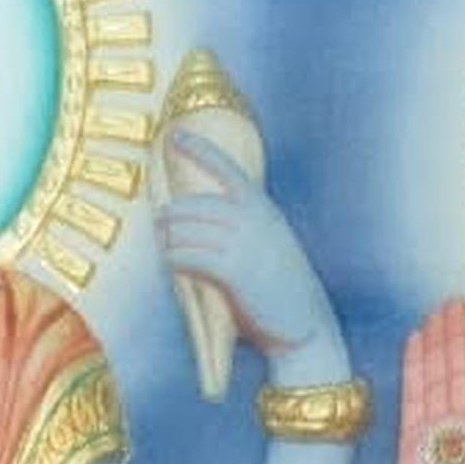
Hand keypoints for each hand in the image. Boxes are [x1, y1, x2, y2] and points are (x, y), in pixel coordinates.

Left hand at [157, 135, 338, 365]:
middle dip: (172, 214)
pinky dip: (175, 258)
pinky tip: (169, 263)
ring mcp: (245, 244)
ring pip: (189, 230)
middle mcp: (255, 220)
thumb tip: (197, 232)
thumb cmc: (280, 294)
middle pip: (197, 205)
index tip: (174, 134)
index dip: (198, 149)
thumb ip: (237, 235)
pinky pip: (191, 256)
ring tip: (163, 247)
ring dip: (169, 239)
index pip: (227, 170)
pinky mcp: (235, 271)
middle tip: (158, 224)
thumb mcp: (265, 251)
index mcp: (264, 210)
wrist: (306, 330)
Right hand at [399, 302, 464, 463]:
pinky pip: (412, 394)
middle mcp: (460, 419)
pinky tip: (415, 342)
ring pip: (436, 374)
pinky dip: (413, 368)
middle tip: (455, 300)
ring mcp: (433, 425)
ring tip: (436, 312)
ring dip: (436, 342)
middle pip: (457, 367)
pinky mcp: (410, 437)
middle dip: (456, 333)